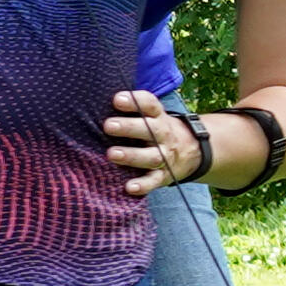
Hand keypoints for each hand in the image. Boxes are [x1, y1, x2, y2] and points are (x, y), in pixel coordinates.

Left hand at [103, 93, 217, 199]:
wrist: (192, 151)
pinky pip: (154, 181)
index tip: (117, 99)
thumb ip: (132, 109)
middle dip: (129, 127)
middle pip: (149, 130)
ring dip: (132, 155)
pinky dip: (143, 185)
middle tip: (108, 126)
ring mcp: (165, 156)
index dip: (135, 101)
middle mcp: (163, 135)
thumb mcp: (152, 116)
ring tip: (112, 154)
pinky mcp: (163, 176)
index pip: (150, 105)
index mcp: (159, 117)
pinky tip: (129, 187)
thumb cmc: (156, 130)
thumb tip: (93, 97)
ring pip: (151, 156)